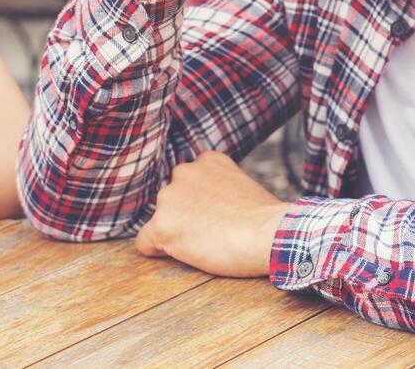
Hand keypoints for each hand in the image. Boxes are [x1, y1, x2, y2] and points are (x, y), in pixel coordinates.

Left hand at [135, 151, 290, 277]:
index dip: (199, 202)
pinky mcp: (162, 225)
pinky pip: (145, 243)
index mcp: (207, 161)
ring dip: (175, 232)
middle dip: (184, 215)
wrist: (269, 233)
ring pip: (160, 221)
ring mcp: (170, 198)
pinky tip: (184, 253)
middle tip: (211, 231)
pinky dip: (159, 251)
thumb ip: (220, 188)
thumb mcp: (243, 187)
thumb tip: (217, 206)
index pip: (188, 182)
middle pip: (171, 200)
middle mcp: (184, 172)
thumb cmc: (264, 219)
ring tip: (204, 243)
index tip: (216, 214)